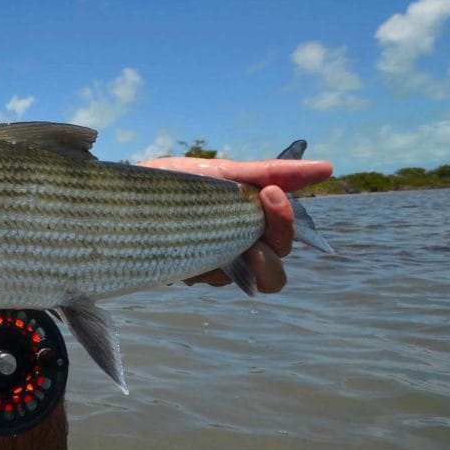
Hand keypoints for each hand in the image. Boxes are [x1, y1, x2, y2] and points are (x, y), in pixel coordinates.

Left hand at [137, 155, 332, 292]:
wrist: (121, 193)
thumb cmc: (173, 182)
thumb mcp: (222, 172)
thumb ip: (270, 172)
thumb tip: (328, 167)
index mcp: (248, 226)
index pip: (284, 241)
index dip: (287, 221)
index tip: (269, 192)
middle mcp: (235, 252)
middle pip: (274, 273)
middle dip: (274, 242)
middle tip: (255, 212)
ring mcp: (211, 265)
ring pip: (249, 282)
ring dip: (249, 261)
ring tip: (231, 239)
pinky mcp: (184, 273)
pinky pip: (207, 277)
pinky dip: (205, 259)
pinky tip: (186, 238)